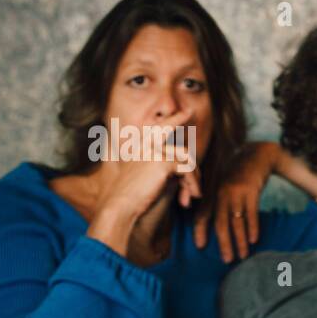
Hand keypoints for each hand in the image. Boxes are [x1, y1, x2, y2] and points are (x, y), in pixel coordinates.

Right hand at [91, 106, 201, 223]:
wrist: (120, 206)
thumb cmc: (134, 197)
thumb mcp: (150, 177)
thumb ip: (166, 166)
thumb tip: (187, 165)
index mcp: (140, 146)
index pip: (161, 128)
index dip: (176, 118)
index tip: (188, 111)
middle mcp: (146, 144)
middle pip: (182, 148)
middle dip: (194, 170)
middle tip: (196, 190)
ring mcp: (154, 150)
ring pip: (187, 159)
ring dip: (194, 180)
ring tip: (194, 196)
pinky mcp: (162, 161)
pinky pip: (188, 170)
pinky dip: (192, 184)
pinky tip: (189, 198)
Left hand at [195, 141, 277, 261]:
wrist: (257, 154)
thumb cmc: (239, 171)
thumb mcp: (223, 181)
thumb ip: (215, 197)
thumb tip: (214, 218)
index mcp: (212, 192)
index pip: (203, 215)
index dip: (200, 230)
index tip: (199, 246)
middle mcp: (222, 194)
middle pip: (220, 223)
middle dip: (223, 244)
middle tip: (226, 260)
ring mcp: (236, 193)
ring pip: (237, 222)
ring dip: (240, 241)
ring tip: (243, 255)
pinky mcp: (251, 191)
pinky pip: (252, 213)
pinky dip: (253, 228)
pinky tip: (254, 240)